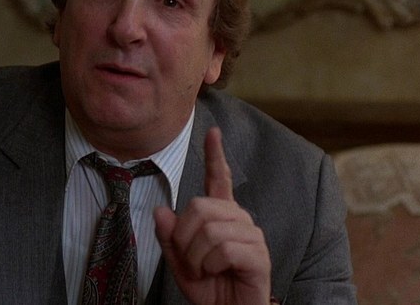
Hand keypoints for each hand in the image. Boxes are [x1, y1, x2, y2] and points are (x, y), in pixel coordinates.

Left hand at [154, 127, 270, 304]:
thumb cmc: (209, 288)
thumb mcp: (179, 263)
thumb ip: (168, 237)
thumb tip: (160, 210)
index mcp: (220, 216)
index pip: (219, 179)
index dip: (215, 155)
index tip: (212, 132)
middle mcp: (239, 219)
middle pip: (199, 206)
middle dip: (183, 238)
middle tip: (191, 261)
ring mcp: (251, 236)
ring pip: (209, 229)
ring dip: (196, 257)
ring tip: (205, 270)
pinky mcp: (258, 255)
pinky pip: (223, 248)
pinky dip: (210, 266)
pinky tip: (219, 273)